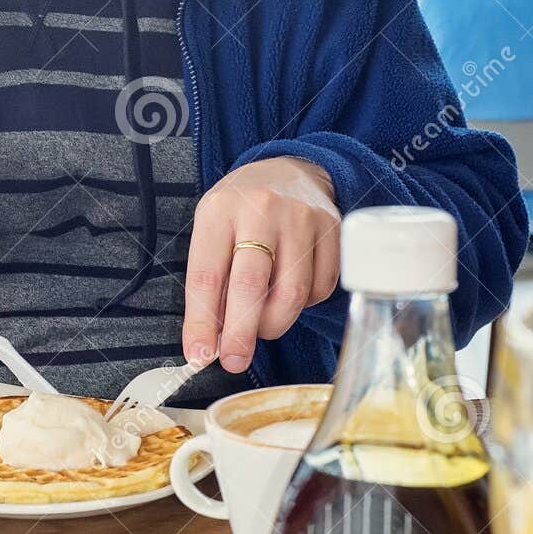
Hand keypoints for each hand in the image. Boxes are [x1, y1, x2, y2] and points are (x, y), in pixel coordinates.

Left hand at [182, 156, 339, 373]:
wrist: (288, 172)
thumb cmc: (241, 211)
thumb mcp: (212, 232)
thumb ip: (210, 282)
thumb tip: (210, 341)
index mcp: (220, 211)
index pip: (206, 276)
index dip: (201, 322)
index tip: (199, 354)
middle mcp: (261, 210)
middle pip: (250, 287)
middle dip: (240, 335)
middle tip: (234, 361)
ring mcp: (301, 218)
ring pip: (291, 294)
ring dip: (273, 324)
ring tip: (261, 325)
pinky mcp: (333, 229)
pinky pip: (320, 288)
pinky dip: (304, 304)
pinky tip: (289, 292)